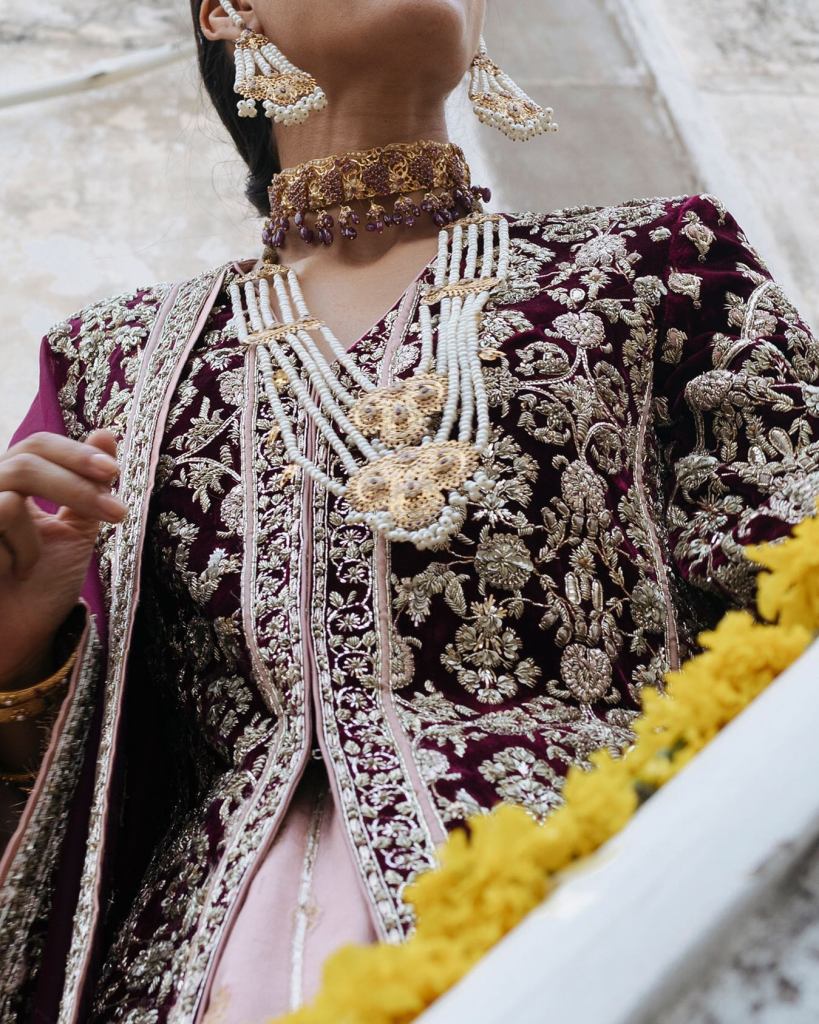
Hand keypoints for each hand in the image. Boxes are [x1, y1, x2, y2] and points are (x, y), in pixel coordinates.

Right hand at [0, 430, 125, 687]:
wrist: (14, 640)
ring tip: (30, 564)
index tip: (114, 472)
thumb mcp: (74, 533)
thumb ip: (87, 488)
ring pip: (10, 491)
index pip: (37, 445)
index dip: (74, 452)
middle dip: (76, 485)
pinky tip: (7, 574)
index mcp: (10, 484)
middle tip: (119, 513)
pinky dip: (13, 553)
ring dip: (35, 535)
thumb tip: (106, 432)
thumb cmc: (39, 589)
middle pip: (27, 457)